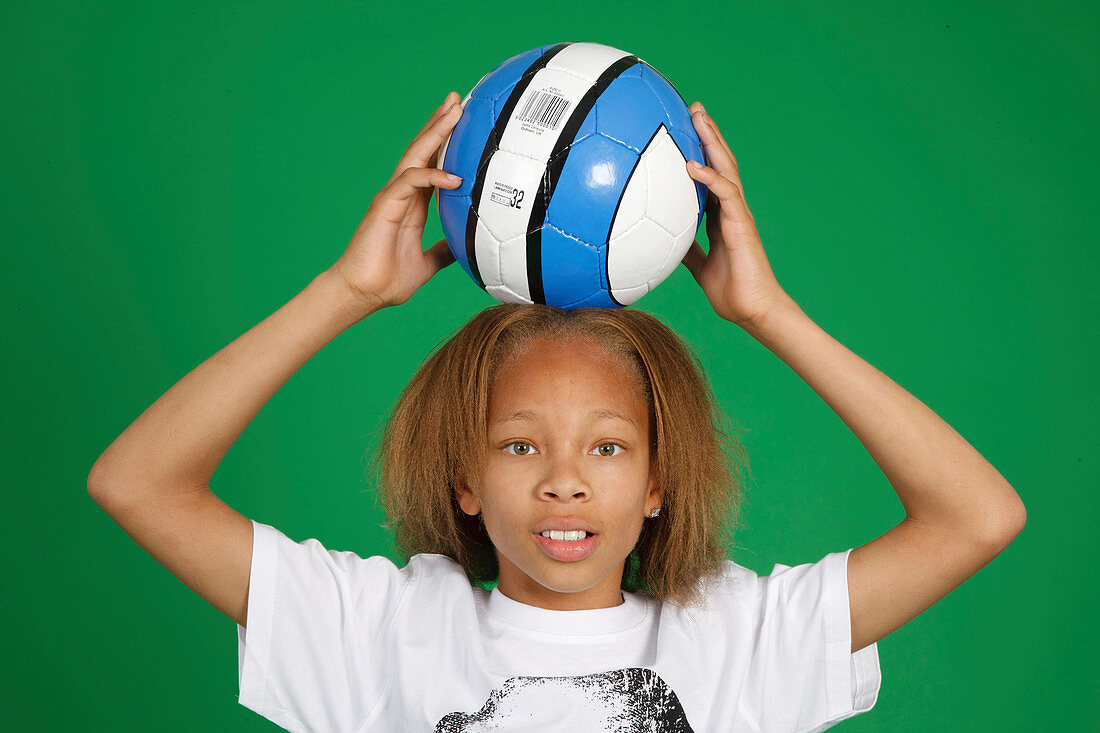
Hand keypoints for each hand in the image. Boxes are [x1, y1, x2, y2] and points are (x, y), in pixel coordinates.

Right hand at [329, 92, 463, 312]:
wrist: (363, 294)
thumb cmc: (388, 280)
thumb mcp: (428, 263)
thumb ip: (443, 251)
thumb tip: (464, 249)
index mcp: (413, 204)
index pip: (431, 165)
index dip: (445, 143)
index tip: (464, 123)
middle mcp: (401, 194)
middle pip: (423, 150)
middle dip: (440, 124)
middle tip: (458, 99)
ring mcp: (392, 197)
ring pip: (415, 156)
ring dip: (436, 133)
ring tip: (455, 112)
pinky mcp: (385, 205)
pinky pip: (410, 182)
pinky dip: (432, 176)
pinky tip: (454, 177)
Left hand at [682, 102, 791, 326]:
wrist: (753, 311)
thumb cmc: (731, 291)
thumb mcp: (698, 266)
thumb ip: (686, 248)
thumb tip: (665, 239)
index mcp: (721, 217)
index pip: (710, 175)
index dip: (700, 152)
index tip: (684, 130)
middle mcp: (732, 209)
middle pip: (720, 162)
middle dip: (708, 133)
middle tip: (693, 107)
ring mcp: (739, 214)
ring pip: (726, 169)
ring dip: (712, 141)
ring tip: (698, 117)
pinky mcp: (742, 224)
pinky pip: (726, 194)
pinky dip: (709, 178)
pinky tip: (692, 165)